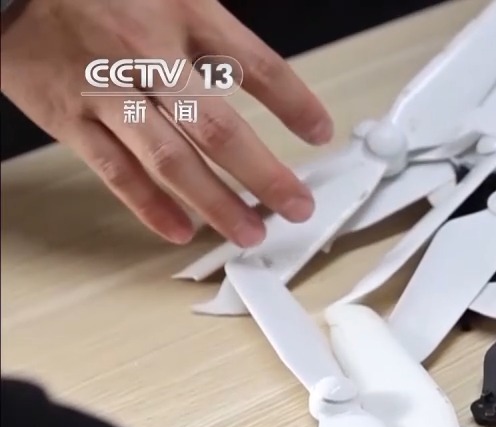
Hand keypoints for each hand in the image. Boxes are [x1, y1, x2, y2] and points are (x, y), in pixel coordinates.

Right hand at [0, 0, 333, 247]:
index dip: (295, 103)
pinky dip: (149, 207)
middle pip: (217, 126)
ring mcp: (106, 93)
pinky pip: (116, 172)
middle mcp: (147, 57)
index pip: (257, 66)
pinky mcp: (69, 119)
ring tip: (250, 233)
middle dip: (263, 173)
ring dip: (215, 203)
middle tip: (297, 205)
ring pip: (170, 160)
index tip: (322, 132)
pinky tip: (181, 231)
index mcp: (182, 16)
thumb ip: (216, 36)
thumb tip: (266, 81)